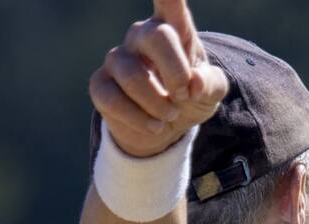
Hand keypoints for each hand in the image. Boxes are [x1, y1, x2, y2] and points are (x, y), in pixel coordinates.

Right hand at [89, 0, 228, 157]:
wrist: (163, 126)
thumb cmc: (189, 97)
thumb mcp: (210, 92)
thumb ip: (209, 83)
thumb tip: (194, 83)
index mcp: (173, 26)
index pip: (169, 0)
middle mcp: (141, 35)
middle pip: (156, 36)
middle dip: (176, 72)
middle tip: (185, 95)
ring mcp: (117, 58)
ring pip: (133, 76)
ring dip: (157, 103)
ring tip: (171, 116)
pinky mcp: (99, 84)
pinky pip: (113, 99)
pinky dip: (138, 119)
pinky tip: (154, 126)